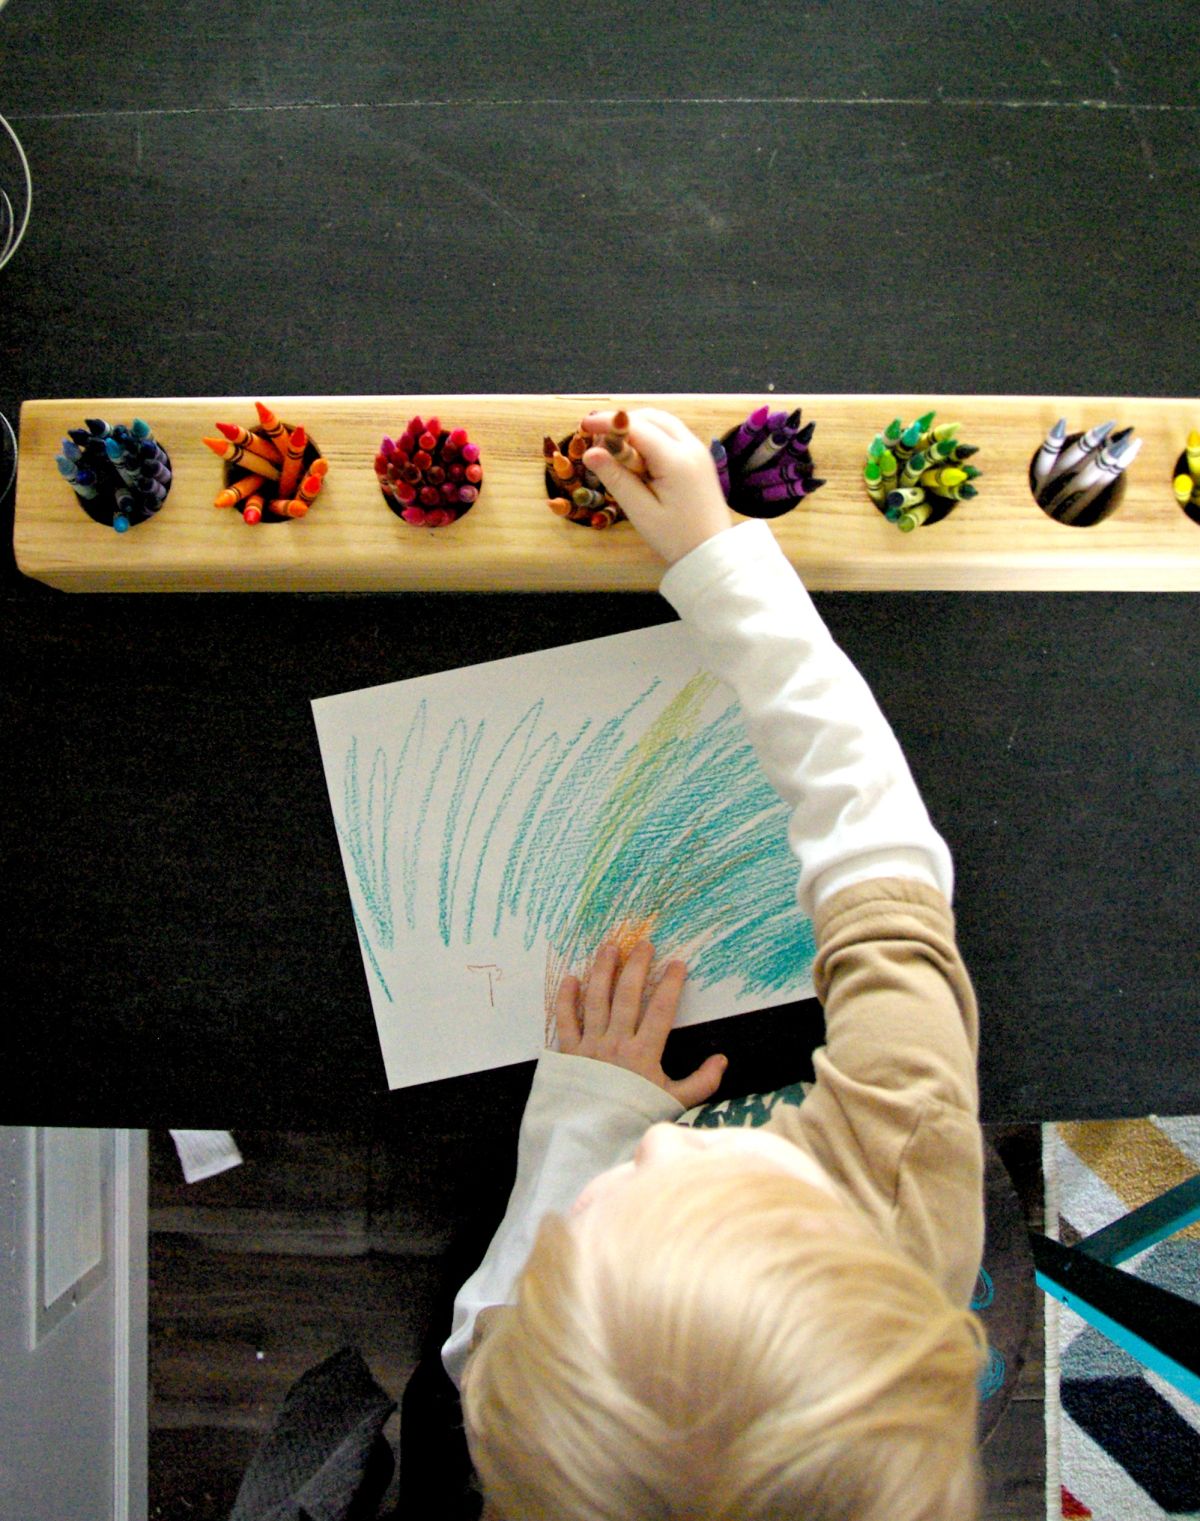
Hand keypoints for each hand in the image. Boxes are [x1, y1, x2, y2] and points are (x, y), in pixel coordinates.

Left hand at [554, 939, 726, 1109]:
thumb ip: (701, 1082)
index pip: (661, 1010)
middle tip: (644, 943)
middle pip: (628, 996)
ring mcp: (590, 1046)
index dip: (671, 984)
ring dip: (603, 971)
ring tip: (609, 947)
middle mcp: (616, 1044)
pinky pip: (564, 1020)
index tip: (677, 963)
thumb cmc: (634, 1119)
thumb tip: (723, 1060)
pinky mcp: (568, 1053)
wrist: (591, 1140)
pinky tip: (570, 978)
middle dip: (637, 967)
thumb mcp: (673, 1104)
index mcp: (644, 1054)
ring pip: (596, 1000)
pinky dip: (566, 999)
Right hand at [580, 408, 735, 565]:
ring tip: (613, 445)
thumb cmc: (676, 538)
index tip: (584, 425)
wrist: (713, 554)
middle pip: (652, 417)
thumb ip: (617, 479)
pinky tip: (636, 454)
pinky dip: (651, 436)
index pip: (637, 427)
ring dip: (637, 426)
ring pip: (663, 423)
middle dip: (622, 421)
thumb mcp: (641, 512)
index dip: (608, 423)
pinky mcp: (699, 459)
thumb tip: (590, 453)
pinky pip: (672, 435)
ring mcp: (698, 451)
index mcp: (677, 460)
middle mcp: (691, 447)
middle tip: (596, 437)